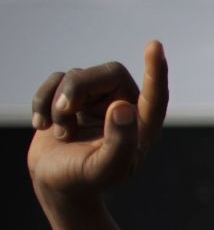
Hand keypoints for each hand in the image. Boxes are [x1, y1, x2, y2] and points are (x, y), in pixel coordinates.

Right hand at [27, 40, 168, 217]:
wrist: (56, 183)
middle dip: (78, 89)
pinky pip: (56, 79)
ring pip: (77, 76)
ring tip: (62, 134)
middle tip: (63, 113)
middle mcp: (123, 106)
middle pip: (107, 73)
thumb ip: (119, 142)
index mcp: (142, 126)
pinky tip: (42, 125)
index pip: (155, 94)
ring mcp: (97, 99)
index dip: (155, 71)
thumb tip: (123, 106)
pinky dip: (42, 101)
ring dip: (59, 104)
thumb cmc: (86, 180)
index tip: (155, 45)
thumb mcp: (105, 169)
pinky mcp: (71, 96)